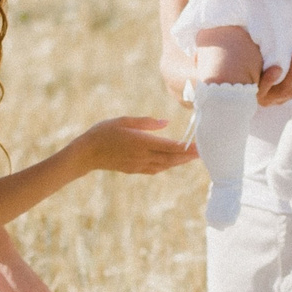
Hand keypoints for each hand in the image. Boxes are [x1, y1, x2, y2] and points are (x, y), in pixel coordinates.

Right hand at [76, 116, 196, 174]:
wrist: (86, 154)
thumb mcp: (123, 120)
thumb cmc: (103, 132)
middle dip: (189, 156)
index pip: (171, 146)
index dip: (188, 148)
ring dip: (180, 162)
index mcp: (142, 142)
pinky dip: (168, 166)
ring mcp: (139, 165)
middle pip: (172, 158)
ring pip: (165, 165)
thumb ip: (147, 122)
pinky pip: (156, 169)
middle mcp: (143, 156)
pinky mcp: (134, 170)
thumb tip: (166, 123)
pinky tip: (172, 162)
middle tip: (204, 153)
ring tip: (192, 157)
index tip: (201, 146)